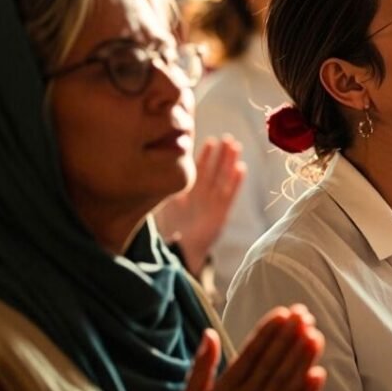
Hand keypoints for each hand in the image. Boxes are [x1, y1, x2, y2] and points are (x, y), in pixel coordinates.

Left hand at [155, 136, 245, 275]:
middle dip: (221, 154)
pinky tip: (241, 169)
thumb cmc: (169, 230)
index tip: (209, 140)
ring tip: (236, 147)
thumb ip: (161, 189)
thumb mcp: (162, 205)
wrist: (180, 251)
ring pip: (223, 178)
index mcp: (189, 192)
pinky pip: (229, 194)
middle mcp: (202, 195)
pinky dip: (235, 182)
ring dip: (229, 163)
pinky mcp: (221, 213)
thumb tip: (150, 169)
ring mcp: (213, 202)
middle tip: (228, 138)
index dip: (203, 155)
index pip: (198, 169)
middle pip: (214, 170)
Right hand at [172, 305, 325, 390]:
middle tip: (304, 314)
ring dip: (302, 357)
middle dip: (289, 337)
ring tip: (315, 334)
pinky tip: (318, 372)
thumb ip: (202, 365)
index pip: (250, 354)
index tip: (282, 313)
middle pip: (271, 364)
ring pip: (285, 383)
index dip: (268, 332)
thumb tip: (209, 332)